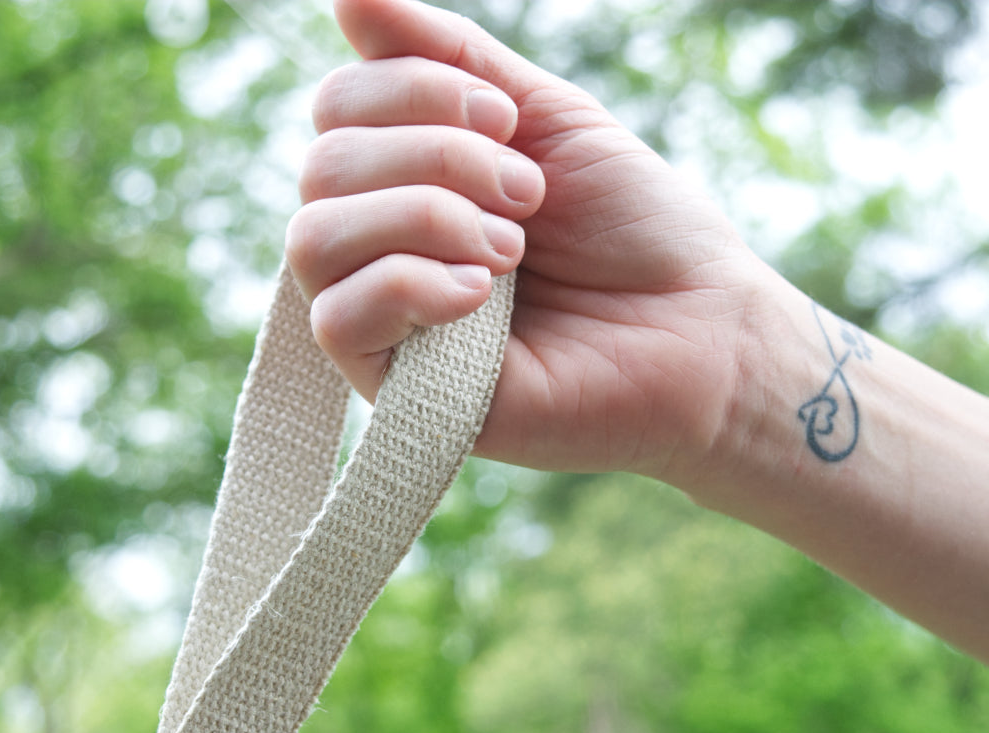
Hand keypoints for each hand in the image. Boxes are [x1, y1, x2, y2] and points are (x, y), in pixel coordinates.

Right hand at [286, 0, 770, 483]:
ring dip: (422, 218)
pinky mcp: (398, 392)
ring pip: (315, 240)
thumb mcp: (546, 118)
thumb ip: (448, 61)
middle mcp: (387, 249)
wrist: (695, 333)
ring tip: (510, 251)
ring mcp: (389, 323)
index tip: (510, 124)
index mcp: (414, 183)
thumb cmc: (634, 230)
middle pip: (322, 169)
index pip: (337, 112)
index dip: (411, 93)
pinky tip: (480, 298)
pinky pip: (336, 322)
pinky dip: (406, 286)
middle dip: (434, 158)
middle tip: (527, 196)